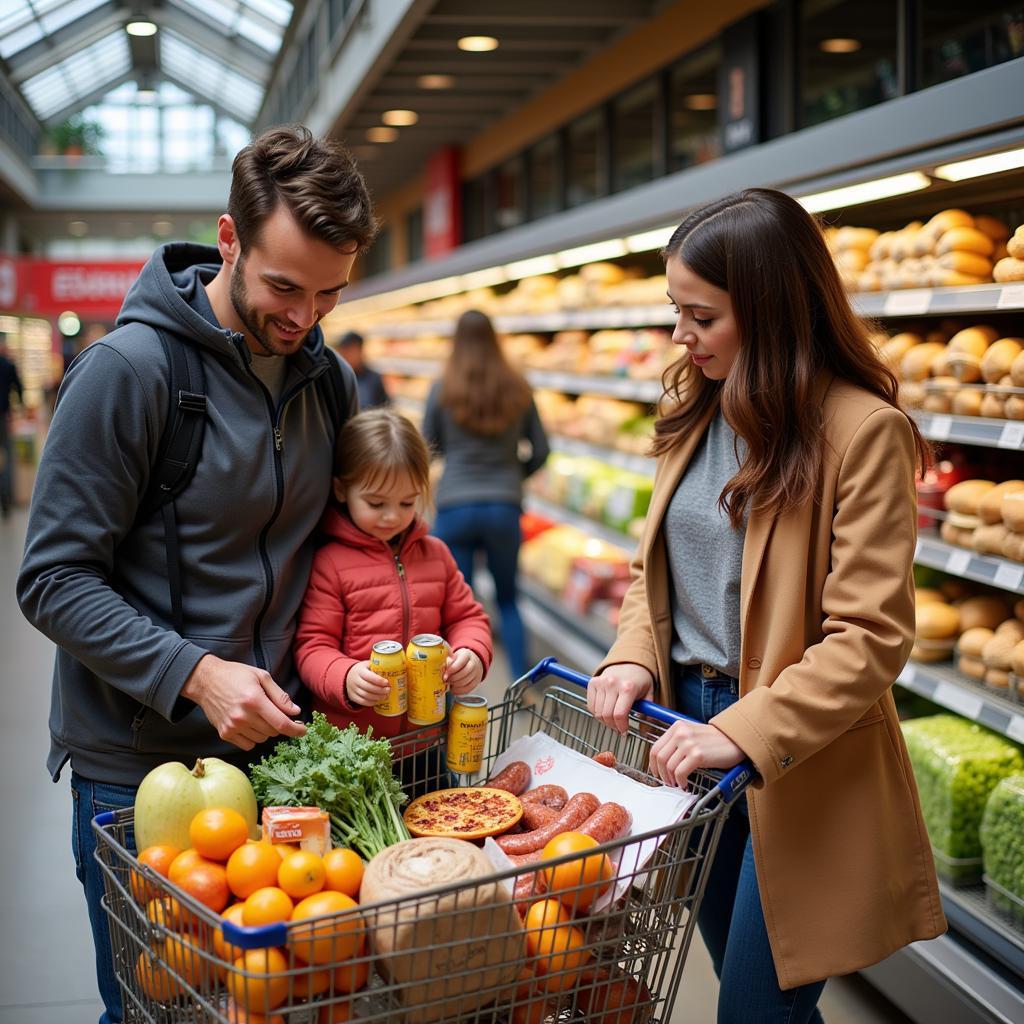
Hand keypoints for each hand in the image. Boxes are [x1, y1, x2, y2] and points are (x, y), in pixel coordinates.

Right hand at [182, 654, 305, 750]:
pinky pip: (248, 745)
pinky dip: (254, 737)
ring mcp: (232, 727)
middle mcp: (243, 716)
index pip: (281, 723)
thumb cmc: (236, 675)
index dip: (296, 729)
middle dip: (279, 724)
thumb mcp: (261, 676)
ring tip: (258, 714)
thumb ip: (280, 696)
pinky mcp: (224, 733)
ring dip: (266, 731)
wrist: (205, 680)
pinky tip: (250, 724)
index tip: (304, 730)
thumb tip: (295, 712)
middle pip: (273, 732)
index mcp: (254, 700)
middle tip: (275, 712)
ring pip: (262, 739)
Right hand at [345, 661, 390, 706]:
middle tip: (388, 690)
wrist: (348, 676)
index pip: (369, 676)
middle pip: (368, 687)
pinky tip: (378, 700)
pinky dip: (371, 702)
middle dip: (380, 690)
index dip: (379, 680)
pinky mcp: (352, 696)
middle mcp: (355, 680)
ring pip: (366, 695)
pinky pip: (362, 702)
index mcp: (360, 670)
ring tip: (385, 696)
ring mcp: (353, 689)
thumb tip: (394, 666)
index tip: (387, 682)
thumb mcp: (368, 665)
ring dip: (377, 697)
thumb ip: (377, 665)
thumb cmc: (363, 670)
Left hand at [444, 648, 483, 694]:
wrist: (471, 661)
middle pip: (464, 673)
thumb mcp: (453, 656)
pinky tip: (454, 689)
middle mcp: (473, 663)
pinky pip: (468, 689)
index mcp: (466, 655)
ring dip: (455, 685)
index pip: (460, 663)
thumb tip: (444, 667)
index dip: (451, 670)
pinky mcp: (476, 682)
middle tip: (446, 680)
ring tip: (449, 683)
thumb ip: (448, 661)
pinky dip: (459, 691)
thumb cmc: (459, 659)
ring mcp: (476, 673)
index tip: (445, 675)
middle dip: (453, 678)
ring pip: (465, 682)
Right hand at [587, 663, 654, 734]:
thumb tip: (646, 732)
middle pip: (607, 715)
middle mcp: (612, 683)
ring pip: (597, 712)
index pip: (619, 714)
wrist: (630, 662)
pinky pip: (591, 705)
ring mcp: (601, 682)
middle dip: (613, 726)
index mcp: (628, 687)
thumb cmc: (640, 679)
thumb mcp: (649, 695)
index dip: (621, 727)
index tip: (624, 731)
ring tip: (613, 720)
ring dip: (604, 720)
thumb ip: (648, 713)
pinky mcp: (593, 682)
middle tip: (619, 728)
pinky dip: (596, 712)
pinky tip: (605, 711)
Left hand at [649, 721, 745, 788]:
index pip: (655, 747)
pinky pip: (680, 772)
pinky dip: (680, 781)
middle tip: (667, 782)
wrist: (735, 740)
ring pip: (669, 766)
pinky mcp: (698, 755)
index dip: (652, 764)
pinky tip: (685, 784)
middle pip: (660, 758)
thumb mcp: (692, 734)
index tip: (656, 773)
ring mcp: (689, 743)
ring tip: (678, 784)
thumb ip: (677, 743)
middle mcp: (681, 733)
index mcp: (677, 727)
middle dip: (661, 774)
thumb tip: (663, 762)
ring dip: (671, 779)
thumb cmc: (715, 740)